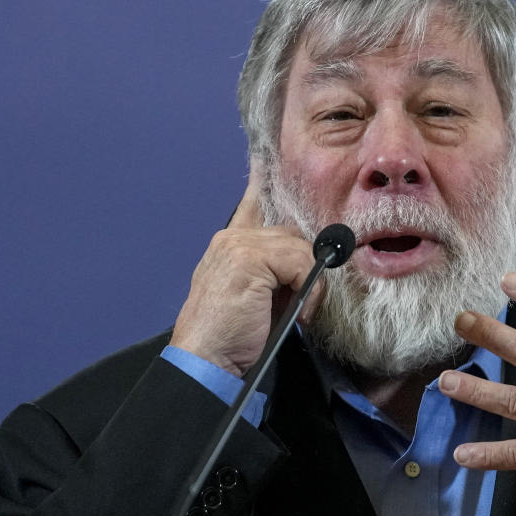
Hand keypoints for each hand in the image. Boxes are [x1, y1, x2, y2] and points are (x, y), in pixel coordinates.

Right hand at [169, 158, 320, 376]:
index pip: (251, 204)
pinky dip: (308, 290)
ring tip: (297, 314)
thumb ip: (274, 272)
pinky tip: (296, 314)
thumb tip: (310, 264)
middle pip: (291, 232)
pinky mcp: (249, 258)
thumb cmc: (232, 337)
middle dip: (306, 263)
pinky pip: (301, 262)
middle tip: (303, 300)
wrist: (206, 360)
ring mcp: (238, 245)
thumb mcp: (257, 297)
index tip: (263, 155)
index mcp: (229, 246)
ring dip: (308, 284)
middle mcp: (231, 239)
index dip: (260, 181)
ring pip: (300, 248)